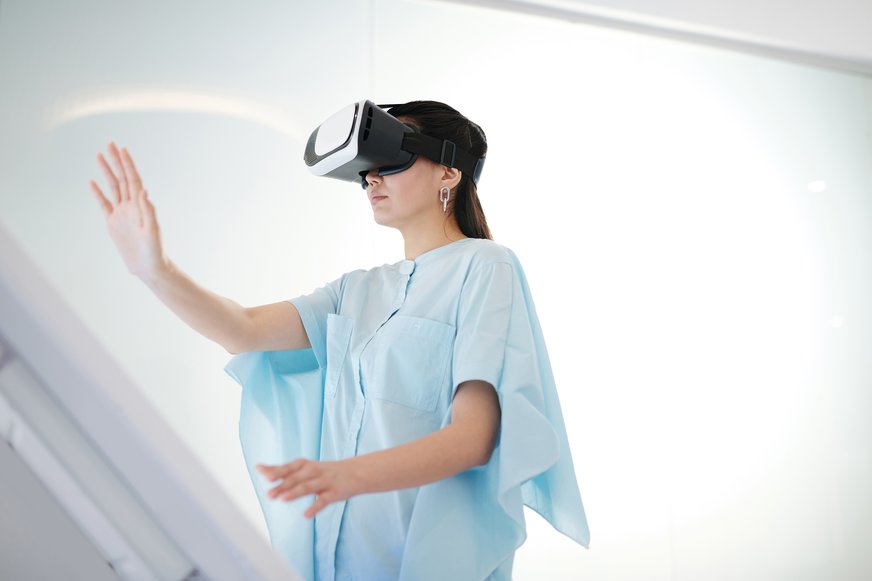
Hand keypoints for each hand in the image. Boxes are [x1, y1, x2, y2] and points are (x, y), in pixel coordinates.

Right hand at [90, 142, 166, 278]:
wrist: (149, 268)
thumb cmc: (155, 251)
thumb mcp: (153, 231)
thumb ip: (149, 211)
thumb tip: (144, 190)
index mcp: (141, 206)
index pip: (133, 180)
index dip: (128, 164)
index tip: (122, 149)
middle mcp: (131, 206)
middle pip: (121, 178)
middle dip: (116, 161)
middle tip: (109, 144)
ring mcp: (121, 214)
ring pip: (112, 188)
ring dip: (107, 172)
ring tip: (99, 155)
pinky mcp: (113, 224)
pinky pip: (104, 204)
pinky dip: (98, 193)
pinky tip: (92, 182)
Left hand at [256, 458, 363, 518]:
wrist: (355, 472)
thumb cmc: (324, 472)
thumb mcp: (305, 468)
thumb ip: (284, 470)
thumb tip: (259, 468)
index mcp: (306, 465)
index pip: (289, 467)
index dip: (276, 470)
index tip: (262, 473)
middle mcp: (314, 471)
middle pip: (296, 478)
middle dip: (282, 485)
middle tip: (269, 494)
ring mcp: (325, 482)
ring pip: (308, 487)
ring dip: (295, 493)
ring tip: (283, 499)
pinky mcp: (334, 493)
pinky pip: (323, 501)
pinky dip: (314, 508)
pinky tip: (306, 515)